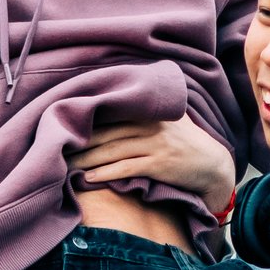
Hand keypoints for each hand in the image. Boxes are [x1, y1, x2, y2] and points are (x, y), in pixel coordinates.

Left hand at [71, 118, 236, 208]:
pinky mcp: (159, 165)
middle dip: (79, 141)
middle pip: (107, 132)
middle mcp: (152, 124)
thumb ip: (149, 105)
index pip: (112, 112)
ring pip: (112, 151)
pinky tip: (89, 178)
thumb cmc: (187, 141)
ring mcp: (156, 144)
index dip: (86, 120)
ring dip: (86, 160)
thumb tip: (121, 91)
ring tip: (67, 165)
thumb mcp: (172, 115)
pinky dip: (105, 173)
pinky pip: (126, 168)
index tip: (64, 126)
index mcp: (150, 110)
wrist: (212, 165)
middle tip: (57, 148)